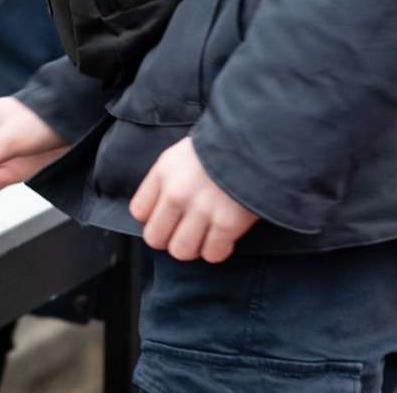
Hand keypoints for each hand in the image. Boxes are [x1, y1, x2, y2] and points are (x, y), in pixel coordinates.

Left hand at [130, 137, 257, 262]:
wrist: (257, 143)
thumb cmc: (221, 148)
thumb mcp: (182, 154)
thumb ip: (168, 180)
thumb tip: (161, 209)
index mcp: (163, 172)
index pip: (139, 212)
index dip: (153, 220)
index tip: (167, 220)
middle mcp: (176, 193)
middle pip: (155, 238)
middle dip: (170, 240)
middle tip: (185, 234)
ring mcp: (201, 209)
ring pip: (181, 251)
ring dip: (194, 248)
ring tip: (205, 237)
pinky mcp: (226, 223)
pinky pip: (212, 254)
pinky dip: (219, 250)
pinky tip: (225, 238)